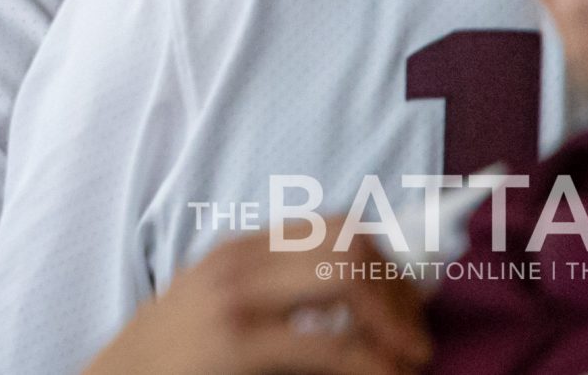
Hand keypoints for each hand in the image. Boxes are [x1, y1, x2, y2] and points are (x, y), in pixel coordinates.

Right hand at [83, 230, 429, 374]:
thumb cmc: (173, 359)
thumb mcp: (220, 308)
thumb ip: (277, 295)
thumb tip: (361, 302)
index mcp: (241, 251)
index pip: (336, 227)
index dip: (388, 261)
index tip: (411, 303)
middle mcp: (241, 262)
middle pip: (349, 240)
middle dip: (399, 288)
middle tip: (415, 337)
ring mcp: (237, 298)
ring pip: (346, 275)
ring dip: (395, 320)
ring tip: (408, 358)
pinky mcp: (237, 342)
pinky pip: (331, 346)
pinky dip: (374, 365)